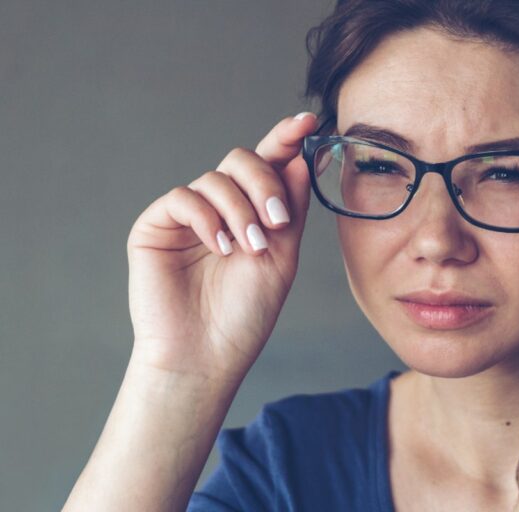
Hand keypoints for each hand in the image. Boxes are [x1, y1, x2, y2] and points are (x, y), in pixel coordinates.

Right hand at [126, 113, 316, 381]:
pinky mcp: (156, 226)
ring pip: (215, 179)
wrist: (207, 355)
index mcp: (252, 212)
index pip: (268, 165)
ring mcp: (188, 216)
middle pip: (241, 160)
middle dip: (264, 183)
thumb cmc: (246, 313)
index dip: (285, 139)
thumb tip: (303, 157)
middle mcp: (220, 208)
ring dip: (240, 210)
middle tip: (277, 221)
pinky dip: (208, 218)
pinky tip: (221, 247)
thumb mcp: (283, 257)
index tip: (308, 121)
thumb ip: (290, 207)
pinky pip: (183, 198)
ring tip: (250, 249)